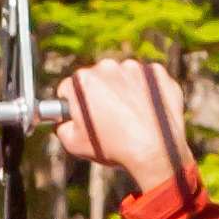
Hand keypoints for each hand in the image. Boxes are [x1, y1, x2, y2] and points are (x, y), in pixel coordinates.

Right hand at [56, 57, 194, 195]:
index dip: (74, 104)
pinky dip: (146, 91)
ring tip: (130, 117)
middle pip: (97, 79)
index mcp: (82, 80)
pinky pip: (147, 79)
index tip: (83, 116)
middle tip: (108, 118)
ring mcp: (135, 68)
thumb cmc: (112, 148)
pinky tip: (146, 110)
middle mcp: (107, 67)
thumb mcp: (73, 144)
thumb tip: (64, 121)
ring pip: (123, 77)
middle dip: (100, 94)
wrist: (153, 151)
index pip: (69, 88)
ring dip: (123, 91)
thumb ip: (61, 127)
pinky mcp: (157, 73)